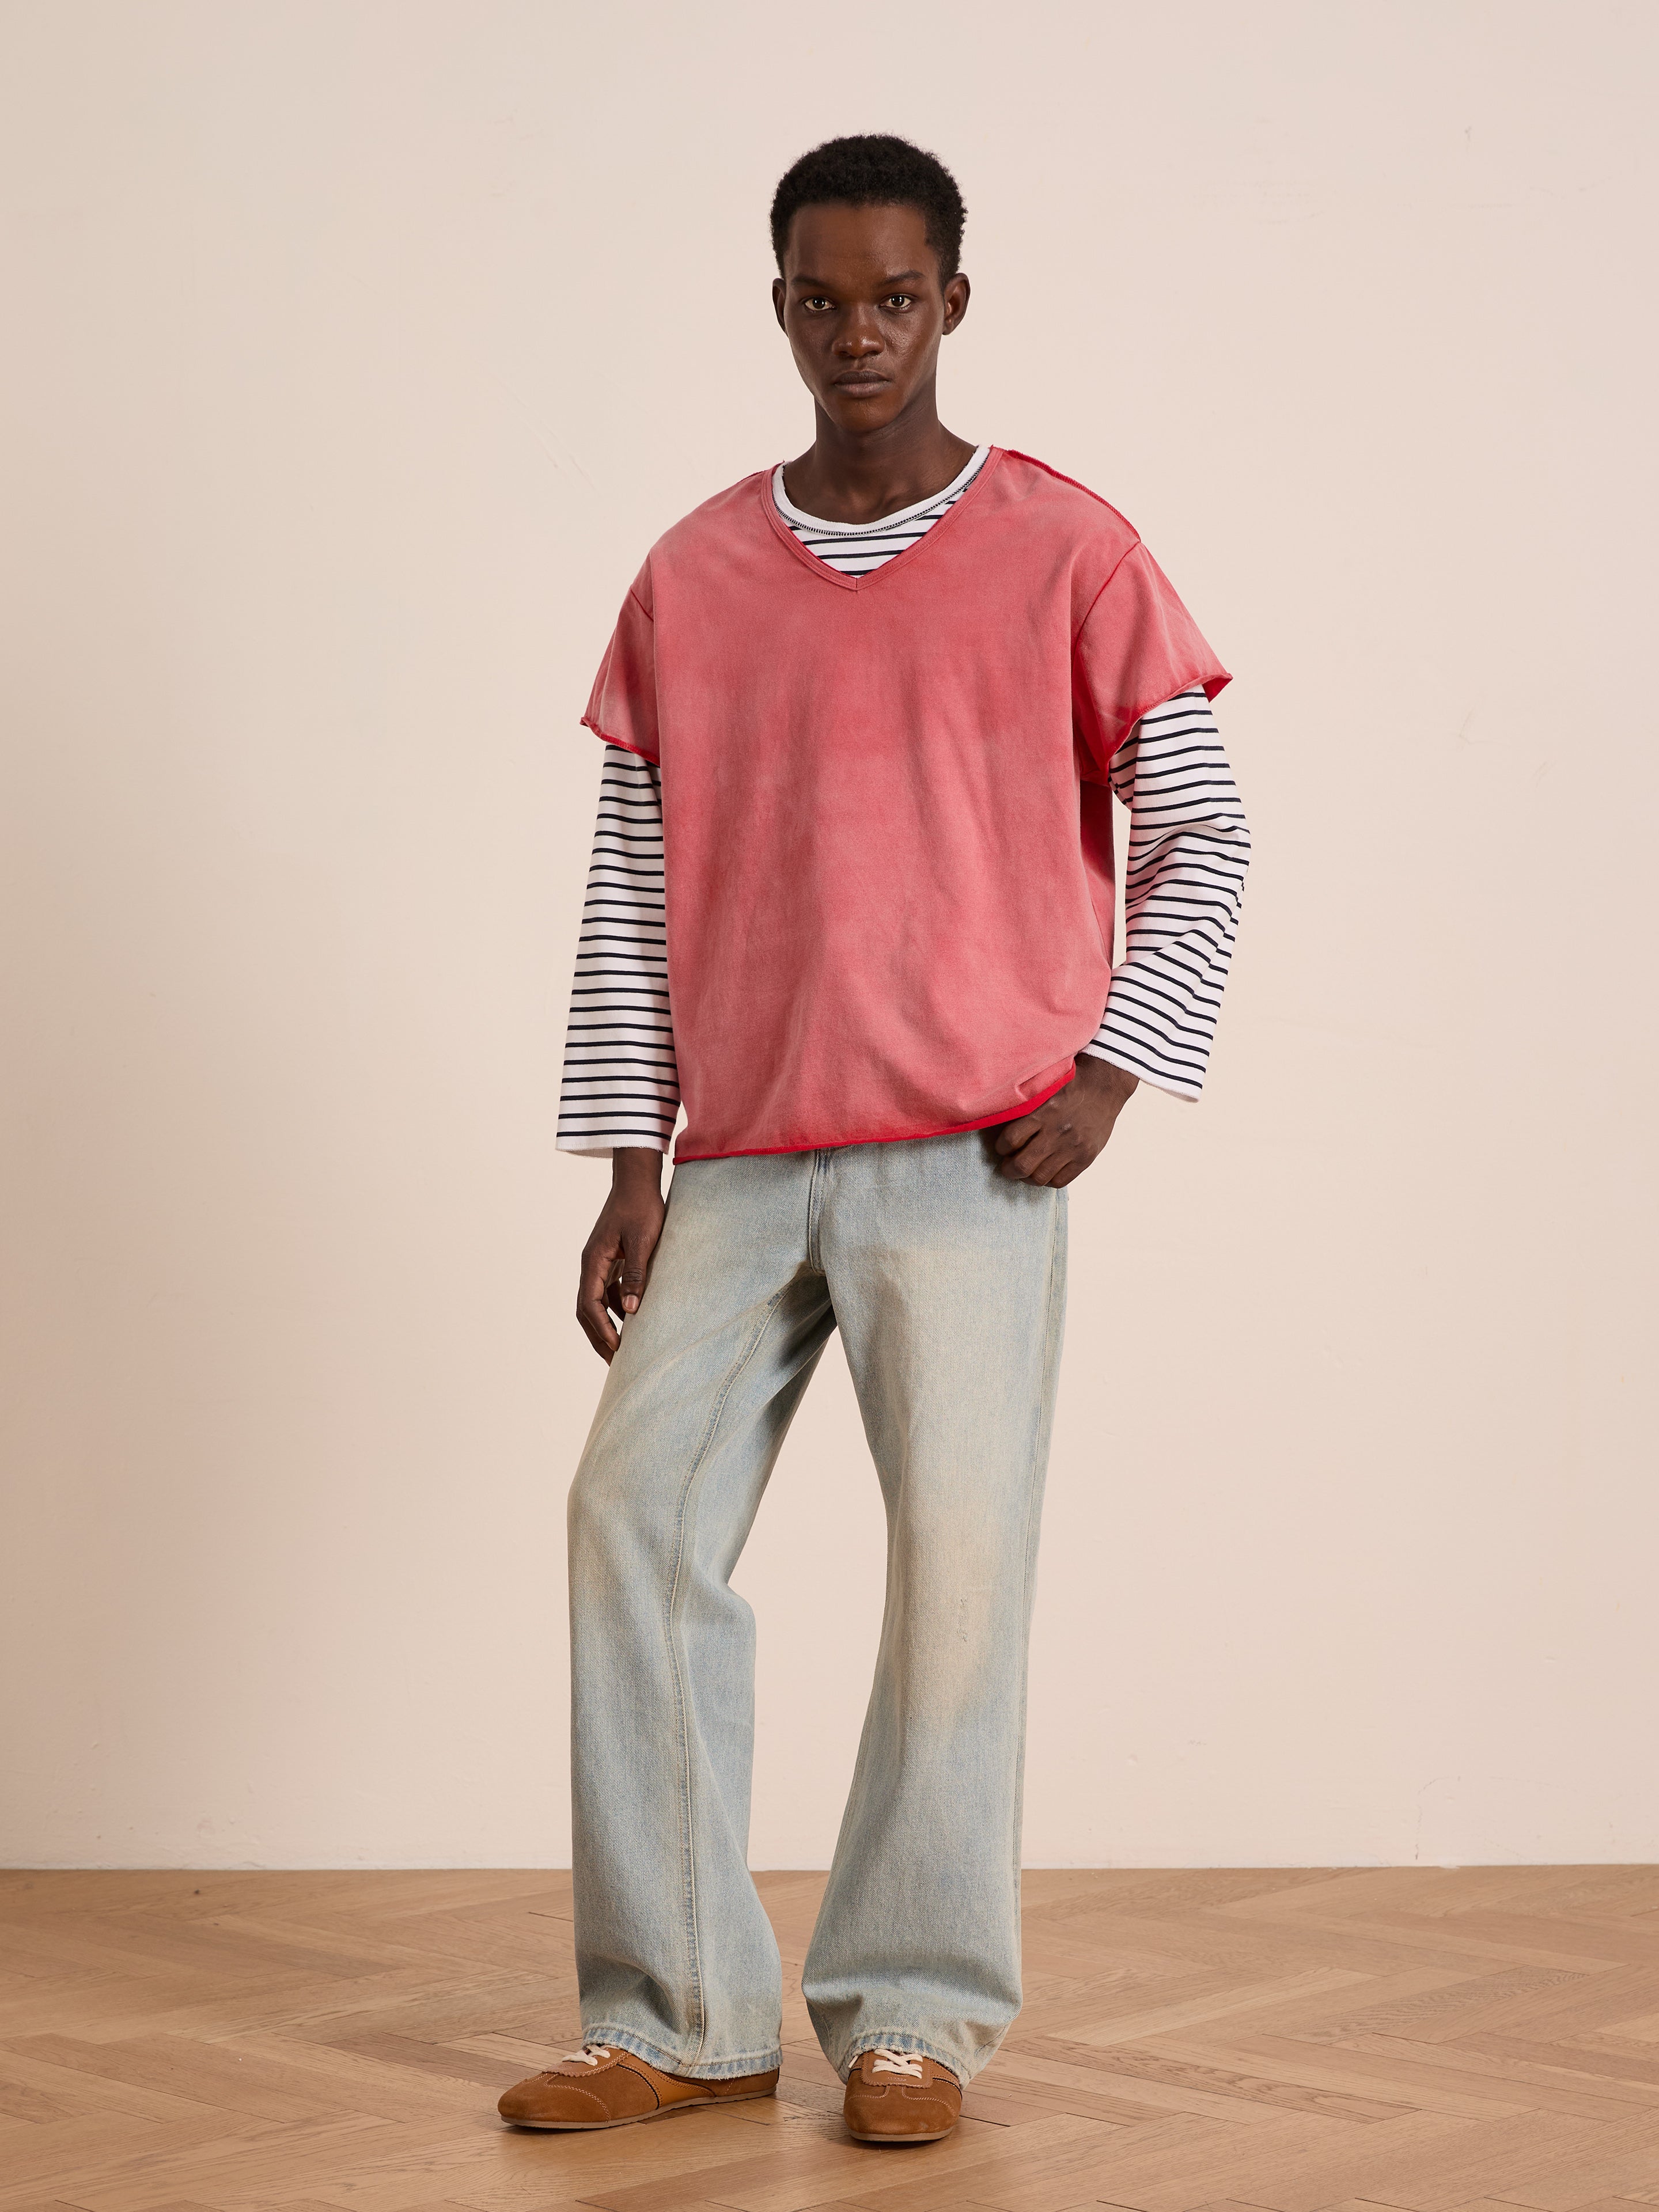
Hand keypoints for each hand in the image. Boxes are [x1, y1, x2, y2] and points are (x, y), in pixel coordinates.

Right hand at [576, 1148, 665, 1361]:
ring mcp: (599, 1262)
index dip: (601, 1329)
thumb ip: (637, 1274)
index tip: (617, 1349)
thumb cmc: (642, 1207)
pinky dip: (615, 1308)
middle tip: (614, 1362)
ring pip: (595, 1302)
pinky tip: (632, 1318)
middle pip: (586, 1309)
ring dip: (606, 1325)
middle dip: (598, 1336)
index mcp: (593, 1261)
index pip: (589, 1305)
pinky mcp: (611, 1259)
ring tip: (622, 1348)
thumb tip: (632, 1310)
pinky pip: (607, 1291)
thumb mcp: (643, 1241)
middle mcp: (591, 1264)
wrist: (637, 1180)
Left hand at [990, 1055, 1137, 1185]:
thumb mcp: (1046, 1090)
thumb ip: (1026, 1109)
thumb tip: (1002, 1128)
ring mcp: (1073, 1148)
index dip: (1001, 1147)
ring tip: (1027, 1169)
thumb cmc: (1071, 1086)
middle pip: (1022, 1165)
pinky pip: (1060, 1181)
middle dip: (1009, 1169)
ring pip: (1040, 1177)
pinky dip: (1048, 1180)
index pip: (1011, 1139)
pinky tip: (1045, 1171)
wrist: (1104, 1087)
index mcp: (1044, 1113)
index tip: (1002, 1147)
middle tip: (1008, 1166)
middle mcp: (1058, 1133)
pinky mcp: (1086, 1158)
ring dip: (1028, 1177)